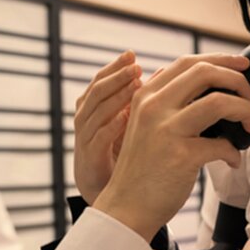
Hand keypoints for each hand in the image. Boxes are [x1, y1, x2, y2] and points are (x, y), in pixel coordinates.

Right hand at [74, 50, 141, 204]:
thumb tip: (164, 70)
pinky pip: (99, 138)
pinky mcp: (90, 158)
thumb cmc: (121, 154)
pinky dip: (112, 126)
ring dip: (116, 96)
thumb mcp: (132, 122)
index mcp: (94, 107)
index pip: (101, 80)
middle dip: (116, 76)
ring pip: (96, 111)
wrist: (107, 194)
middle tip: (135, 66)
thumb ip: (141, 98)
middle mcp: (86, 119)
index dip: (115, 67)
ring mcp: (85, 138)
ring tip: (135, 86)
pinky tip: (126, 118)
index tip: (132, 55)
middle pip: (97, 91)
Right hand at [93, 54, 249, 240]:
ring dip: (245, 111)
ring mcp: (167, 130)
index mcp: (146, 96)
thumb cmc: (142, 169)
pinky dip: (234, 151)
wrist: (125, 207)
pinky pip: (222, 144)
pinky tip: (232, 159)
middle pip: (205, 73)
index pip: (188, 62)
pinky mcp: (181, 156)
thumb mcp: (143, 125)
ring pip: (219, 102)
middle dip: (238, 80)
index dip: (221, 60)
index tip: (242, 66)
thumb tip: (199, 81)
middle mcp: (154, 107)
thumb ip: (164, 102)